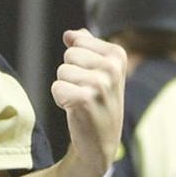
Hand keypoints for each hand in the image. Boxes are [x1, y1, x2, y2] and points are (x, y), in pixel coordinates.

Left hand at [50, 30, 124, 170]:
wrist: (101, 142)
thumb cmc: (99, 102)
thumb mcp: (101, 72)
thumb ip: (87, 47)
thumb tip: (70, 34)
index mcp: (118, 55)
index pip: (79, 40)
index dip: (78, 60)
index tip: (92, 77)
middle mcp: (112, 67)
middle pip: (69, 54)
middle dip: (71, 73)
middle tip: (86, 92)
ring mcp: (100, 84)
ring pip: (62, 71)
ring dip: (66, 87)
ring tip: (82, 101)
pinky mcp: (84, 99)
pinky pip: (57, 87)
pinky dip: (61, 100)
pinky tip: (76, 110)